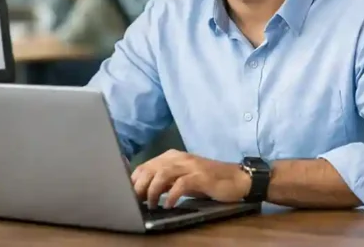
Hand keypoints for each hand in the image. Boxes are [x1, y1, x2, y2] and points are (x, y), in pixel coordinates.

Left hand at [130, 150, 250, 208]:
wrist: (236, 179)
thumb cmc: (207, 181)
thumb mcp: (182, 178)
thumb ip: (165, 181)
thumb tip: (142, 191)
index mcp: (172, 156)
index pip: (145, 166)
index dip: (134, 181)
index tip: (127, 196)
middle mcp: (179, 158)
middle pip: (150, 169)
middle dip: (139, 187)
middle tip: (136, 203)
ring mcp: (190, 166)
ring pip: (163, 174)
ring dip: (153, 191)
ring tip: (151, 205)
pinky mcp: (200, 176)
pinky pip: (181, 184)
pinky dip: (172, 196)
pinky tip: (169, 205)